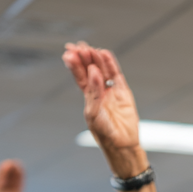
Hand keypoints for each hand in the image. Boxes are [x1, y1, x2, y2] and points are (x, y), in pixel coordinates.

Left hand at [0, 159, 23, 191]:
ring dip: (15, 173)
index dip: (2, 172)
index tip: (6, 165)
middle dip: (8, 170)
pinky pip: (18, 186)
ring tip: (18, 164)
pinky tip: (22, 171)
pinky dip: (20, 179)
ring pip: (12, 181)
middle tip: (13, 163)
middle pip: (5, 178)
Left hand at [62, 41, 143, 174]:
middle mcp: (99, 92)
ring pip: (103, 69)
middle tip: (79, 46)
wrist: (123, 144)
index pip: (79, 77)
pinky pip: (116, 74)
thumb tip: (94, 71)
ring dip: (96, 58)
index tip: (68, 52)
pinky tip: (105, 54)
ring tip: (90, 49)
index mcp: (88, 98)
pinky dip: (111, 64)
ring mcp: (112, 90)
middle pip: (90, 70)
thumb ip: (93, 92)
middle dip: (84, 58)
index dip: (74, 65)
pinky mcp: (123, 92)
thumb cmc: (105, 134)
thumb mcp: (94, 114)